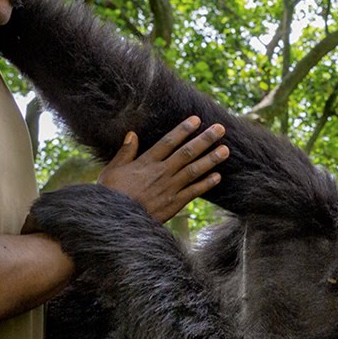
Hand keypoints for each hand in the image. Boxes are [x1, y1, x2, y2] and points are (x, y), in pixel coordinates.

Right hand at [98, 116, 227, 222]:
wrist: (116, 219)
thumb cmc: (111, 193)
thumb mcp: (113, 169)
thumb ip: (125, 152)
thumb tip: (132, 134)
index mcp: (146, 162)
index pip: (169, 142)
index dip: (183, 130)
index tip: (197, 120)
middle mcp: (161, 172)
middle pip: (187, 152)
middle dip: (204, 140)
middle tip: (220, 129)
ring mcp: (170, 188)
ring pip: (194, 170)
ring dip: (211, 160)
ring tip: (225, 150)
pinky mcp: (174, 203)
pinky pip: (193, 192)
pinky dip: (206, 184)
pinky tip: (218, 176)